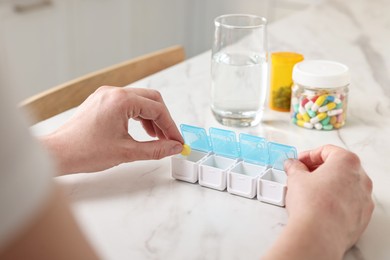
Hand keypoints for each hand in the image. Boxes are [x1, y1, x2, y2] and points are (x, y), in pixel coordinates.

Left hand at [42, 86, 183, 173]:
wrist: (58, 153)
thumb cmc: (84, 151)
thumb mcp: (126, 152)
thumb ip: (155, 149)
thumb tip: (174, 147)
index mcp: (121, 100)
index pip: (157, 109)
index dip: (171, 127)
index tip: (177, 142)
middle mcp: (114, 92)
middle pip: (151, 99)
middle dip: (163, 119)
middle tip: (170, 139)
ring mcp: (106, 95)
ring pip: (140, 101)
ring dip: (152, 118)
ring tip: (157, 138)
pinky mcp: (101, 101)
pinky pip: (128, 104)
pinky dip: (139, 116)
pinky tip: (142, 131)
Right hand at [263, 145, 373, 259]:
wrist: (318, 235)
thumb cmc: (312, 205)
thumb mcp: (295, 178)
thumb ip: (295, 167)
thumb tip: (293, 166)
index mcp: (347, 162)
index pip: (327, 150)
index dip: (309, 155)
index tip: (299, 162)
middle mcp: (361, 179)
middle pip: (339, 166)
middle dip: (319, 169)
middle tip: (303, 175)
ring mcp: (364, 199)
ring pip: (345, 185)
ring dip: (328, 185)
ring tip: (309, 192)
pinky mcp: (362, 217)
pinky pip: (349, 203)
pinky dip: (336, 201)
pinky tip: (319, 207)